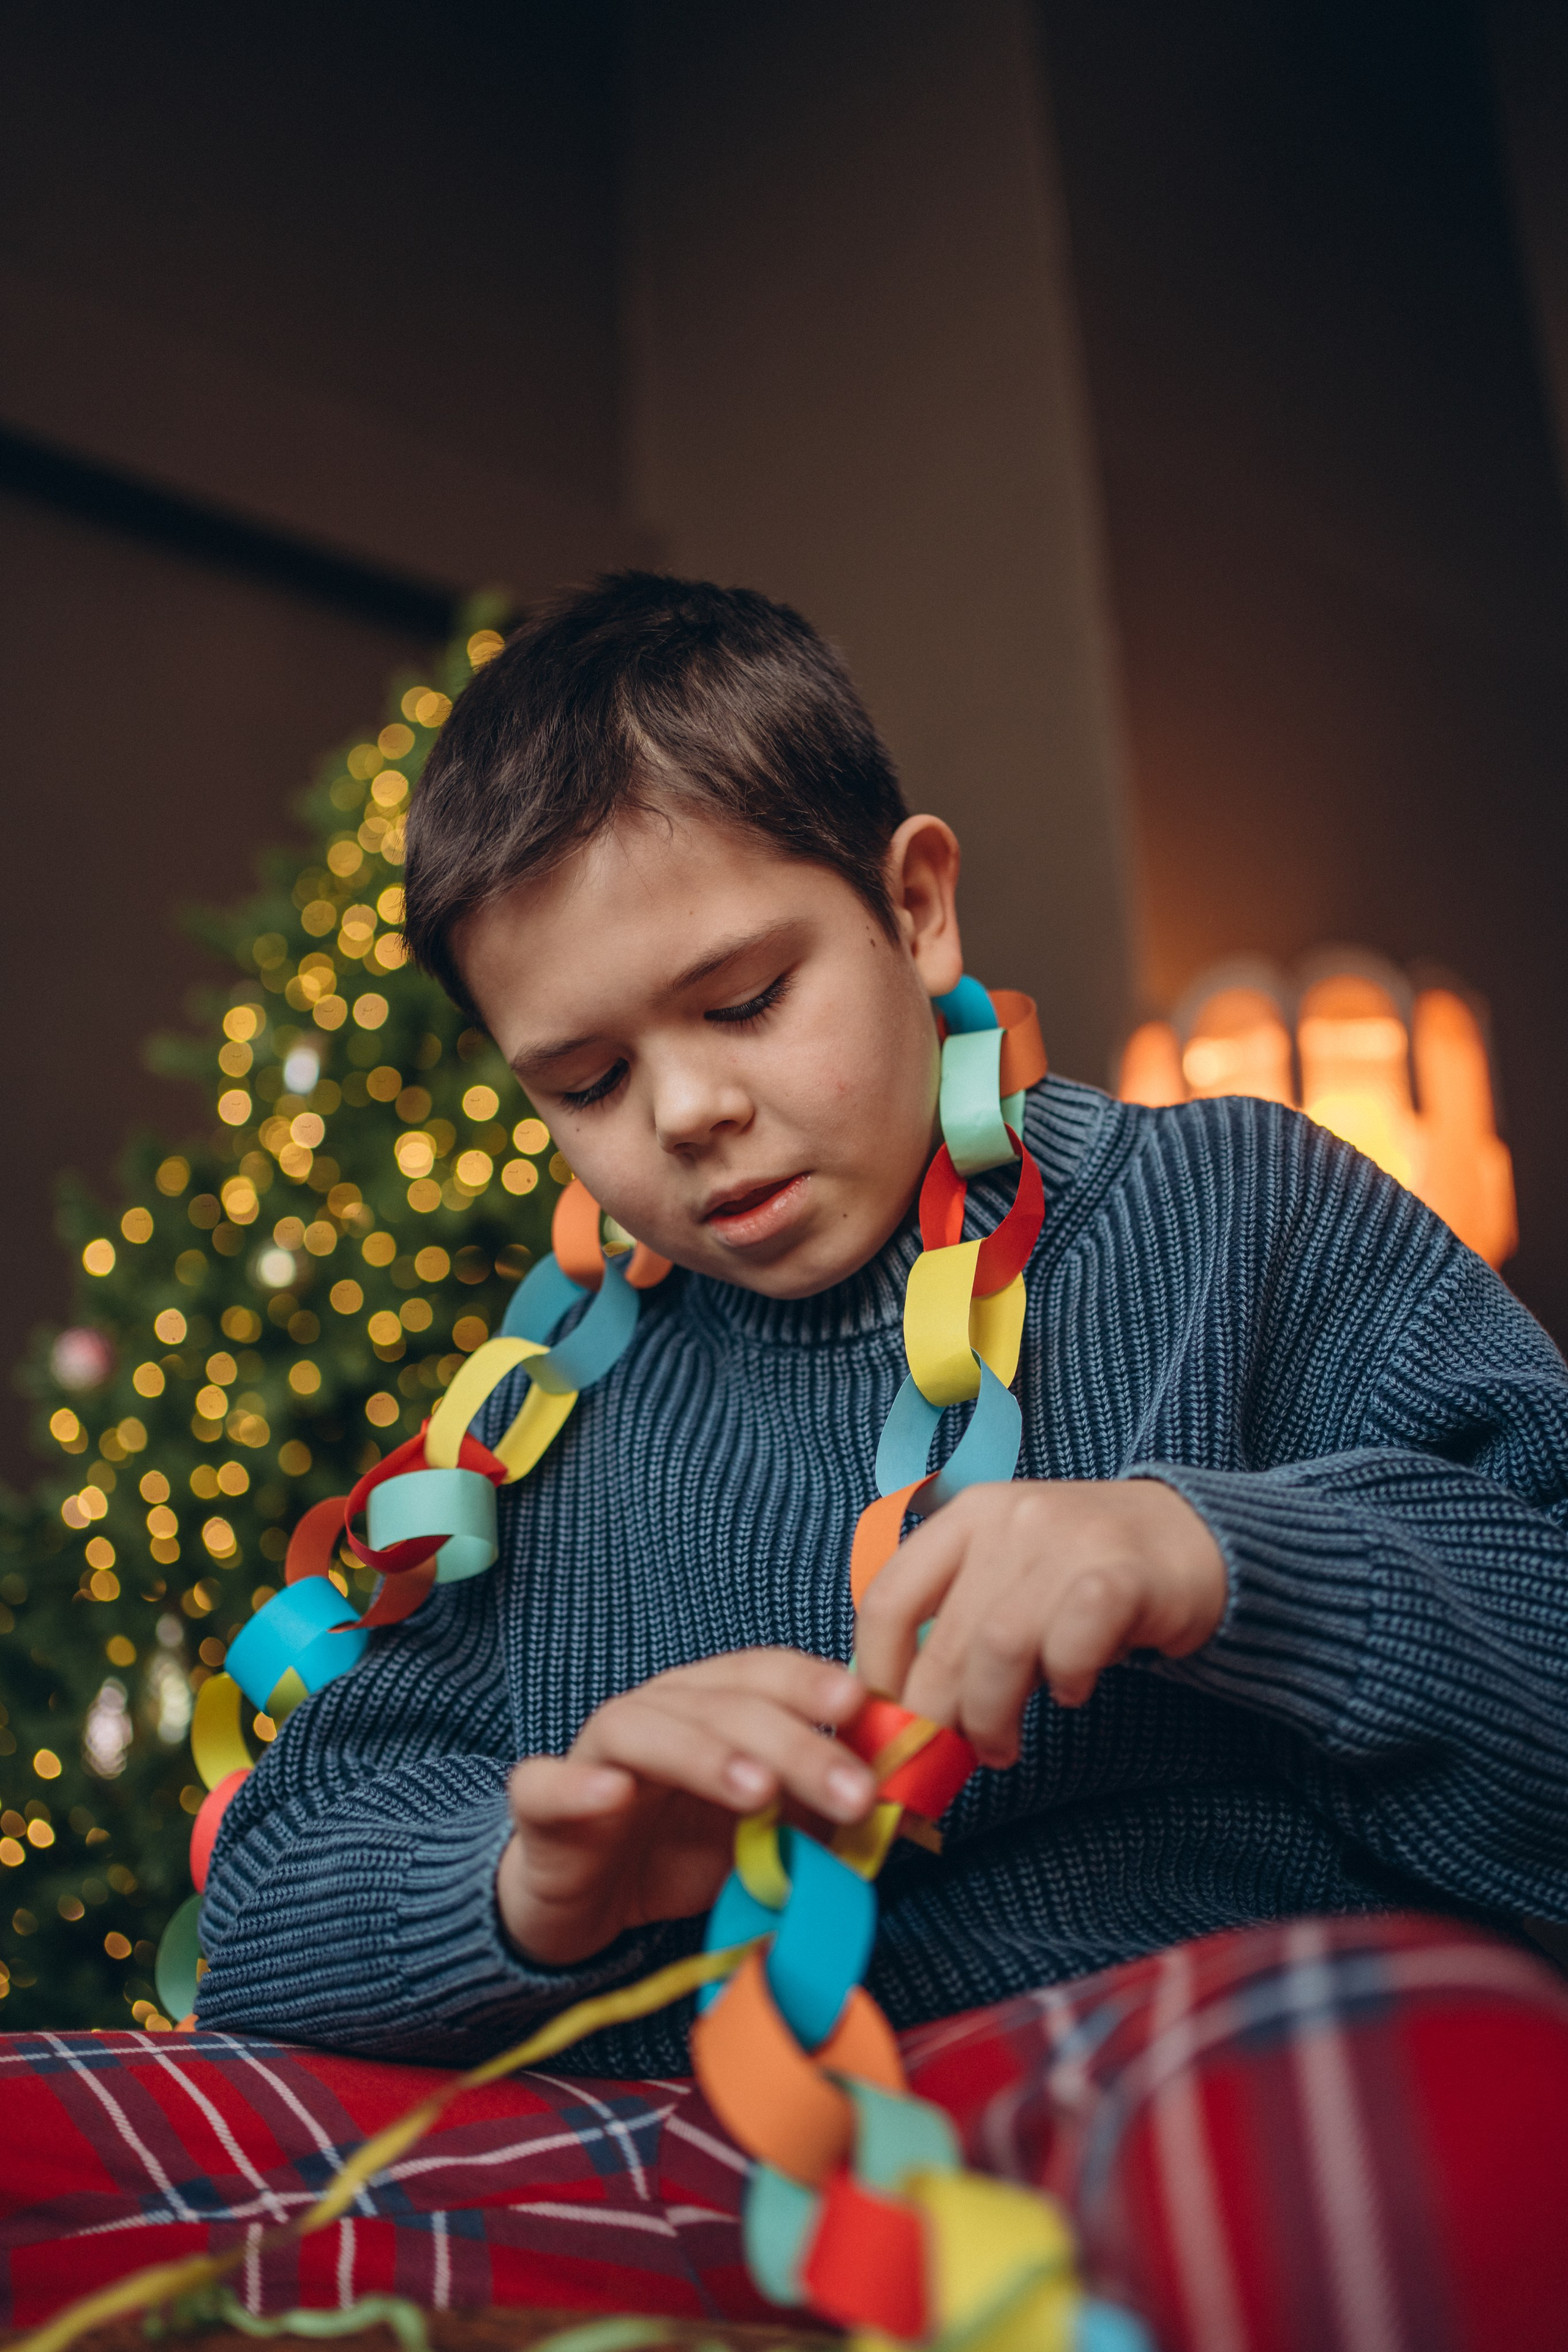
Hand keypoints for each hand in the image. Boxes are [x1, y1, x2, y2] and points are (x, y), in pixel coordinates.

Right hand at [496, 1649, 874, 1966]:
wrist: (582, 1902)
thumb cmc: (680, 1853)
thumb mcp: (767, 1836)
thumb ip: (820, 1814)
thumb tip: (900, 1803)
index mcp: (709, 1707)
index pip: (763, 1674)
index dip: (811, 1681)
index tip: (866, 1703)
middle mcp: (656, 1713)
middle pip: (723, 1706)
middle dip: (794, 1743)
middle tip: (852, 1792)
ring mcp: (594, 1754)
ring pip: (646, 1731)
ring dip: (704, 1755)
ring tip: (757, 1791)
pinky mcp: (540, 1803)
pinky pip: (549, 1784)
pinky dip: (579, 1785)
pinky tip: (614, 1795)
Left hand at [854, 1479, 1226, 1767]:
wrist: (1193, 1535)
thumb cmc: (1083, 1570)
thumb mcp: (1004, 1571)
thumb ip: (953, 1620)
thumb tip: (894, 1703)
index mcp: (967, 1515)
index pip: (888, 1596)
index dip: (876, 1671)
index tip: (886, 1723)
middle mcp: (1010, 1517)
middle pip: (944, 1637)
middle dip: (934, 1715)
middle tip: (942, 1757)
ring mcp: (1067, 1541)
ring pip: (998, 1647)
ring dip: (990, 1716)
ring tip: (1000, 1747)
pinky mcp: (1123, 1574)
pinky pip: (1071, 1644)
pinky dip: (1064, 1681)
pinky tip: (1071, 1694)